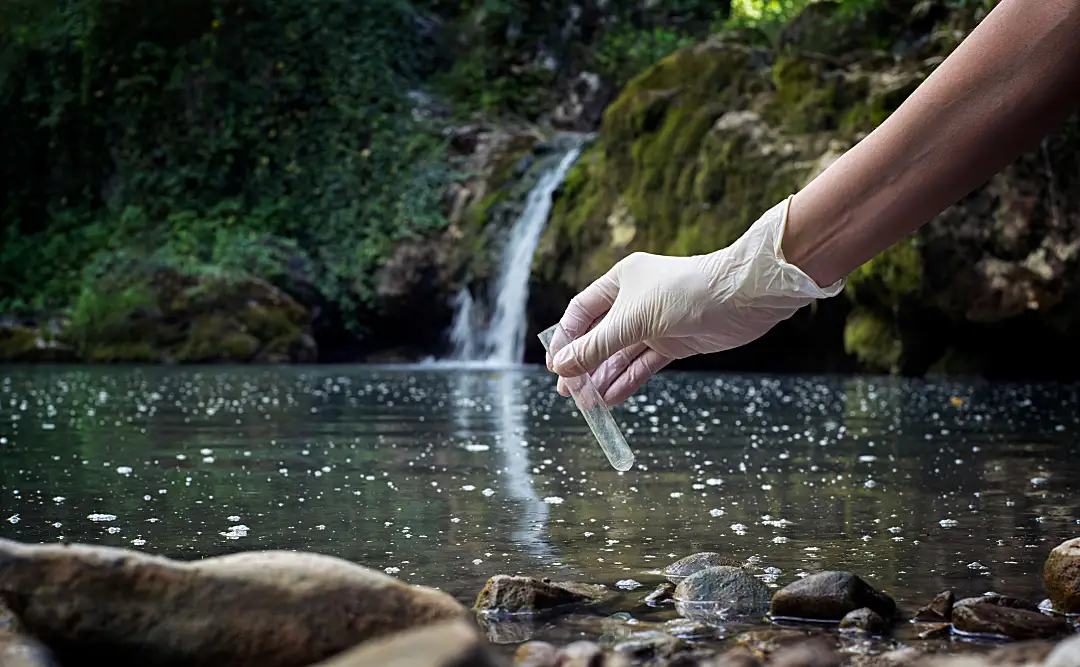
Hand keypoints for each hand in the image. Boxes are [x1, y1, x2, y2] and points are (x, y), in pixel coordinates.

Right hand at [546, 196, 845, 405]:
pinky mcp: (675, 342)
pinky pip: (643, 365)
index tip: (555, 367)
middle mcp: (636, 301)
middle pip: (600, 336)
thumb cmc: (685, 294)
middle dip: (584, 365)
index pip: (581, 312)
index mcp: (621, 281)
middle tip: (570, 393)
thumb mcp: (632, 321)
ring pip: (621, 354)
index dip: (566, 339)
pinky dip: (628, 381)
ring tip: (590, 404)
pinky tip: (612, 399)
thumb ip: (596, 346)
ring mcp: (656, 323)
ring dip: (604, 378)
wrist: (741, 297)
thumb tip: (562, 367)